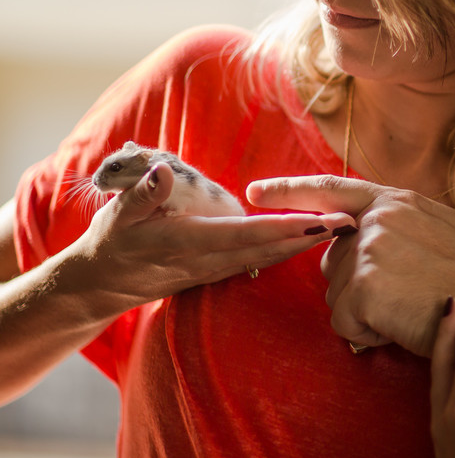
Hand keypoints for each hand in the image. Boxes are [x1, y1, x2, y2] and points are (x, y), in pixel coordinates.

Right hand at [68, 163, 349, 312]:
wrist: (99, 285)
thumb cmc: (109, 242)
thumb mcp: (116, 216)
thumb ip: (143, 195)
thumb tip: (163, 172)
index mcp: (188, 243)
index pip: (245, 236)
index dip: (283, 229)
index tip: (316, 221)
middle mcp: (208, 260)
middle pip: (268, 249)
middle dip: (310, 237)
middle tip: (351, 223)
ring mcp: (215, 269)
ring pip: (268, 258)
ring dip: (305, 245)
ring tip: (342, 230)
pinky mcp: (217, 271)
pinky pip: (259, 262)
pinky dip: (286, 252)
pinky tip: (310, 243)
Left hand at [247, 175, 454, 356]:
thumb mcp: (446, 232)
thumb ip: (403, 224)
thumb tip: (367, 234)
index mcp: (399, 200)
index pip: (334, 190)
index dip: (291, 190)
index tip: (256, 191)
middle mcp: (380, 217)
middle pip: (334, 260)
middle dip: (356, 288)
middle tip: (404, 298)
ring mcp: (371, 248)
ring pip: (338, 295)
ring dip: (366, 315)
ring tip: (409, 311)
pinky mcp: (366, 284)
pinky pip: (344, 322)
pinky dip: (368, 335)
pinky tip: (401, 327)